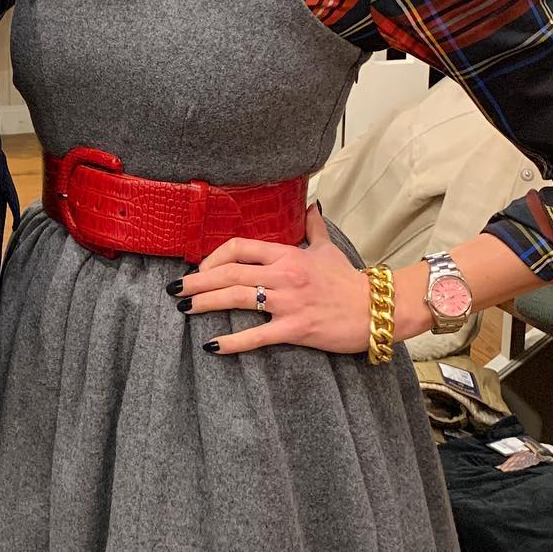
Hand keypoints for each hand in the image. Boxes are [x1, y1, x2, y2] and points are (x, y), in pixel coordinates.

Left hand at [173, 207, 373, 357]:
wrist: (378, 309)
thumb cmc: (350, 281)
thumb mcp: (329, 249)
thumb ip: (314, 227)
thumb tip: (311, 205)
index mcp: (287, 254)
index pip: (239, 247)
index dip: (213, 256)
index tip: (200, 267)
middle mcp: (284, 274)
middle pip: (229, 272)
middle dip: (197, 280)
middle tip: (174, 289)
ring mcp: (289, 302)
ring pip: (236, 298)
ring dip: (204, 302)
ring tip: (183, 307)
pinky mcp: (296, 329)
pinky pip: (257, 335)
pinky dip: (231, 342)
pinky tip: (212, 345)